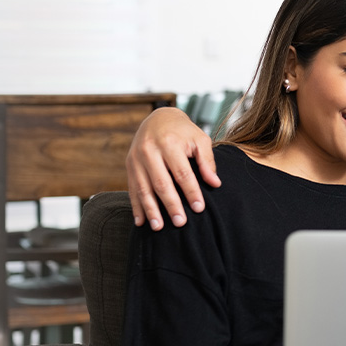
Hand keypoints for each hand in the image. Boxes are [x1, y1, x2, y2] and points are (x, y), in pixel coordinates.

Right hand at [126, 107, 218, 229]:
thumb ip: (207, 161)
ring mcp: (136, 158)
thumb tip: (215, 183)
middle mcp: (150, 150)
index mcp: (169, 143)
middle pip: (161, 183)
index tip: (199, 208)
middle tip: (181, 223)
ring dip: (151, 210)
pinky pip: (131, 188)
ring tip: (159, 227)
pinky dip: (136, 206)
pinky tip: (141, 222)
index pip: (182, 173)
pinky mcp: (129, 165)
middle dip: (171, 205)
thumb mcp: (200, 139)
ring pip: (143, 188)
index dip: (191, 192)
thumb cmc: (183, 131)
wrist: (158, 118)